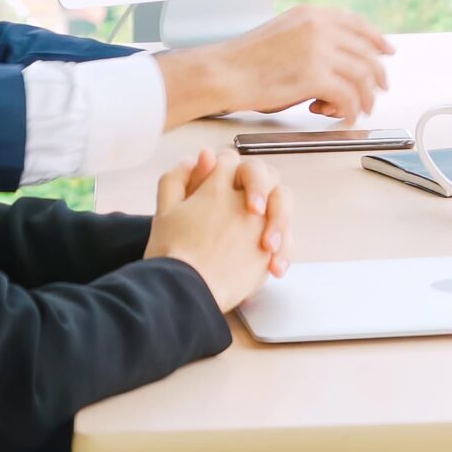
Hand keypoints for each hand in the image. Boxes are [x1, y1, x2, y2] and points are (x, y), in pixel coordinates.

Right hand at [145, 148, 295, 311]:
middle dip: (256, 183)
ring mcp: (260, 226)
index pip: (229, 161)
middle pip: (263, 174)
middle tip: (245, 202)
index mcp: (217, 187)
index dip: (221, 168)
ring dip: (273, 211)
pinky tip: (270, 255)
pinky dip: (282, 243)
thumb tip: (202, 157)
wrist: (183, 294)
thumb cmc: (170, 254)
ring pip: (282, 201)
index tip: (214, 181)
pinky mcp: (268, 254)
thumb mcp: (164, 211)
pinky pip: (287, 239)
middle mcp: (244, 203)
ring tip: (260, 234)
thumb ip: (179, 178)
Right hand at [159, 6, 395, 126]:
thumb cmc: (246, 61)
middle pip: (366, 51)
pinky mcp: (315, 76)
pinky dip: (350, 110)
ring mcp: (320, 50)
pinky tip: (342, 117)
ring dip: (365, 97)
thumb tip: (339, 60)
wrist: (224, 72)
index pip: (356, 24)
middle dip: (376, 75)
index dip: (376, 39)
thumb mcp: (284, 34)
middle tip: (378, 90)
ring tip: (360, 110)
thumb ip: (313, 39)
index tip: (386, 51)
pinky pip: (348, 97)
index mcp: (312, 15)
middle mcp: (320, 27)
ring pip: (362, 76)